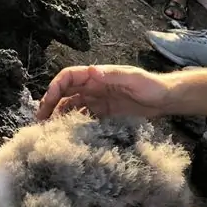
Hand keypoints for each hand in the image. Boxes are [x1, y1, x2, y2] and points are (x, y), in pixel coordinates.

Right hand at [36, 64, 168, 120]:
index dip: (55, 87)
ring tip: (50, 130)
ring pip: (71, 106)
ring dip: (59, 115)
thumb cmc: (151, 86)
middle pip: (65, 92)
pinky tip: (68, 134)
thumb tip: (92, 72)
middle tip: (40, 121)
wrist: (165, 99)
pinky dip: (74, 123)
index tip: (47, 102)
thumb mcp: (132, 79)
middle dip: (50, 104)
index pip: (68, 77)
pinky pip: (84, 117)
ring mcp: (98, 100)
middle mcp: (94, 86)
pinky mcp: (104, 113)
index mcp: (97, 76)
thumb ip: (112, 75)